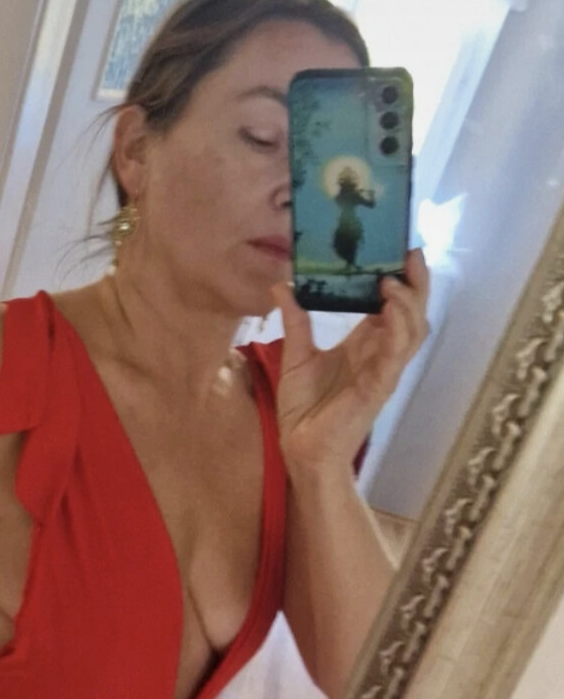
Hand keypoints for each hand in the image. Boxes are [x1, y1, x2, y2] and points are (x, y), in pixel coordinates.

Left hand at [271, 247, 430, 473]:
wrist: (300, 449)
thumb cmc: (304, 409)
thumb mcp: (296, 355)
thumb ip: (296, 320)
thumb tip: (282, 284)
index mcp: (364, 344)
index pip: (391, 305)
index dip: (400, 278)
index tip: (397, 249)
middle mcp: (380, 353)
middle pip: (412, 312)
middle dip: (417, 283)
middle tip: (410, 252)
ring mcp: (383, 370)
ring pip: (414, 330)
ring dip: (409, 302)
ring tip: (394, 277)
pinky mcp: (379, 387)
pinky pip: (397, 355)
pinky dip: (397, 329)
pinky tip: (388, 308)